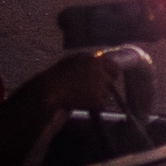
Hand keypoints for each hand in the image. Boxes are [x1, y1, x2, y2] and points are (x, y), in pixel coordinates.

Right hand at [32, 45, 152, 114]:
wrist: (51, 89)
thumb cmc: (58, 74)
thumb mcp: (74, 60)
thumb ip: (88, 61)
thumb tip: (99, 59)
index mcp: (95, 61)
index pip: (114, 66)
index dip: (111, 72)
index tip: (108, 77)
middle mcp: (100, 73)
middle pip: (112, 80)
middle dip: (106, 85)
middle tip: (95, 89)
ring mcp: (100, 87)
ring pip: (105, 93)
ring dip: (97, 95)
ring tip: (81, 95)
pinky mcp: (97, 100)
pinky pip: (100, 105)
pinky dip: (93, 106)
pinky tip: (81, 103)